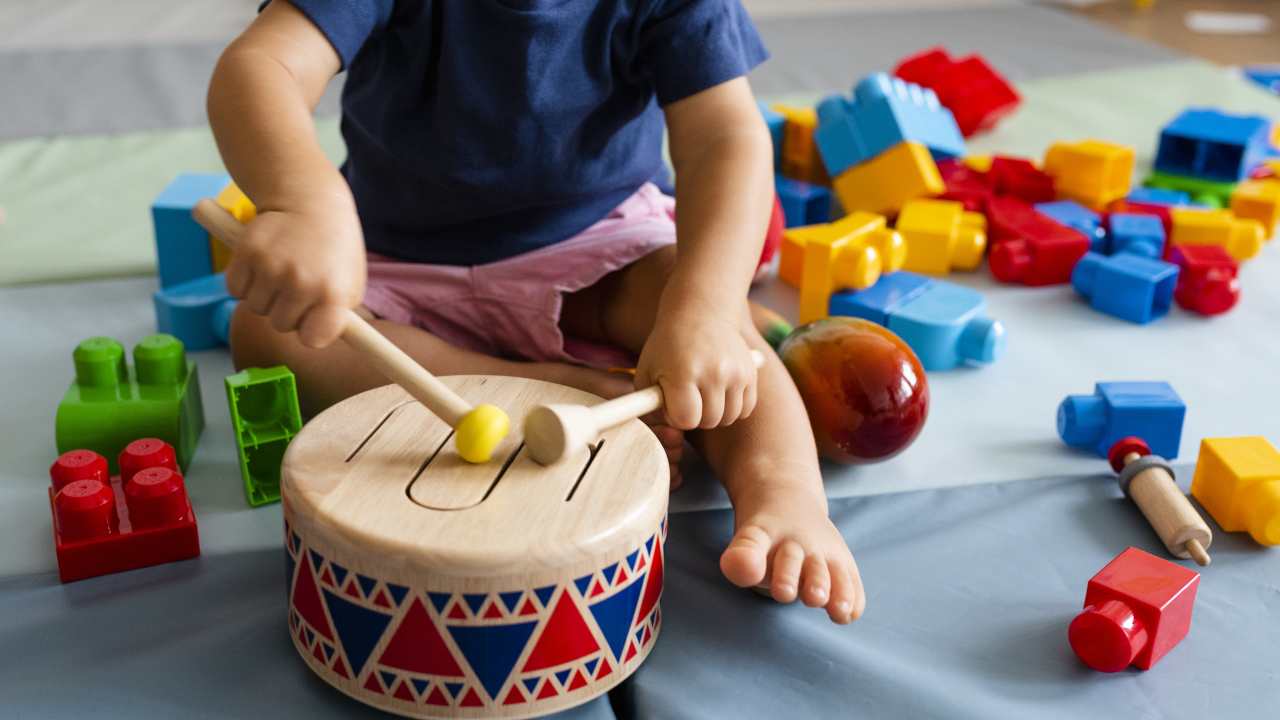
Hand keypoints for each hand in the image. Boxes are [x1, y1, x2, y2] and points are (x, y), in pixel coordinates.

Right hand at [224, 199, 365, 347]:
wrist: (311, 202)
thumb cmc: (334, 250)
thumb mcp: (351, 282)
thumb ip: (338, 317)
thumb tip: (318, 343)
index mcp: (333, 293)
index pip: (312, 339)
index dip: (309, 332)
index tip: (311, 320)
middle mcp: (302, 282)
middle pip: (280, 326)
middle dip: (286, 311)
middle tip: (297, 286)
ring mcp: (272, 267)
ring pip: (256, 308)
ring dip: (265, 296)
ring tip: (282, 271)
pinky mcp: (246, 252)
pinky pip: (235, 289)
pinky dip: (244, 281)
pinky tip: (262, 263)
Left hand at [635, 296, 758, 430]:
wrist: (700, 312)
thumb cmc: (667, 346)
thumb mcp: (646, 370)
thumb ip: (648, 405)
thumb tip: (665, 431)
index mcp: (684, 372)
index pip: (686, 419)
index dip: (676, 416)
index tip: (672, 401)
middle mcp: (714, 372)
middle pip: (709, 421)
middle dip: (695, 416)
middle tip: (687, 397)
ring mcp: (736, 373)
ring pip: (728, 418)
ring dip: (715, 413)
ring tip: (702, 394)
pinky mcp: (750, 373)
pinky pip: (745, 409)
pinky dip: (733, 407)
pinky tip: (720, 393)